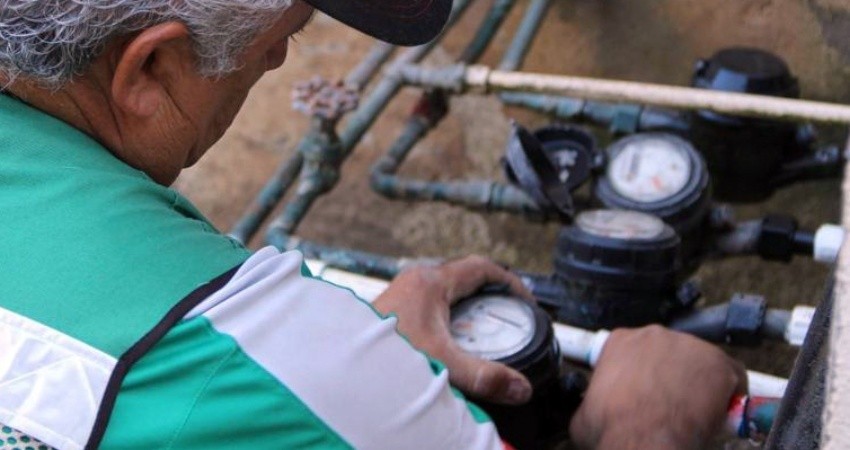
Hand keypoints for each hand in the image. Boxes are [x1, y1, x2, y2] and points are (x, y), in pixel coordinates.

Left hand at [373, 255, 533, 404]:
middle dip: (490, 293)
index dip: (509, 281)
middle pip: (464, 277)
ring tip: (484, 329)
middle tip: (508, 315)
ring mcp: (403, 293)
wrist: (340, 364)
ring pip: (446, 290)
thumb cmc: (383, 355)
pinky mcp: (393, 308)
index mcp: (431, 283)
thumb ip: (484, 376)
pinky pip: (430, 303)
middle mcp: (416, 281)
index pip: (481, 267)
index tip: (524, 299)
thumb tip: (519, 387)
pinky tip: (451, 341)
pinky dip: (448, 316)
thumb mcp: (442, 362)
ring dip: (467, 305)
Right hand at [569, 325, 746, 449]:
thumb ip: (591, 403)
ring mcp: (688, 345)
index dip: (644, 373)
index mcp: (619, 341)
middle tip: (672, 405)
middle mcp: (654, 334)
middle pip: (671, 353)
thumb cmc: (613, 427)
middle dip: (673, 376)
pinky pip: (731, 373)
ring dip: (700, 383)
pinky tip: (721, 412)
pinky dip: (730, 392)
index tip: (647, 392)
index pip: (636, 350)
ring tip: (696, 412)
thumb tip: (591, 413)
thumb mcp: (584, 414)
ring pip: (701, 362)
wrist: (641, 439)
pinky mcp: (716, 361)